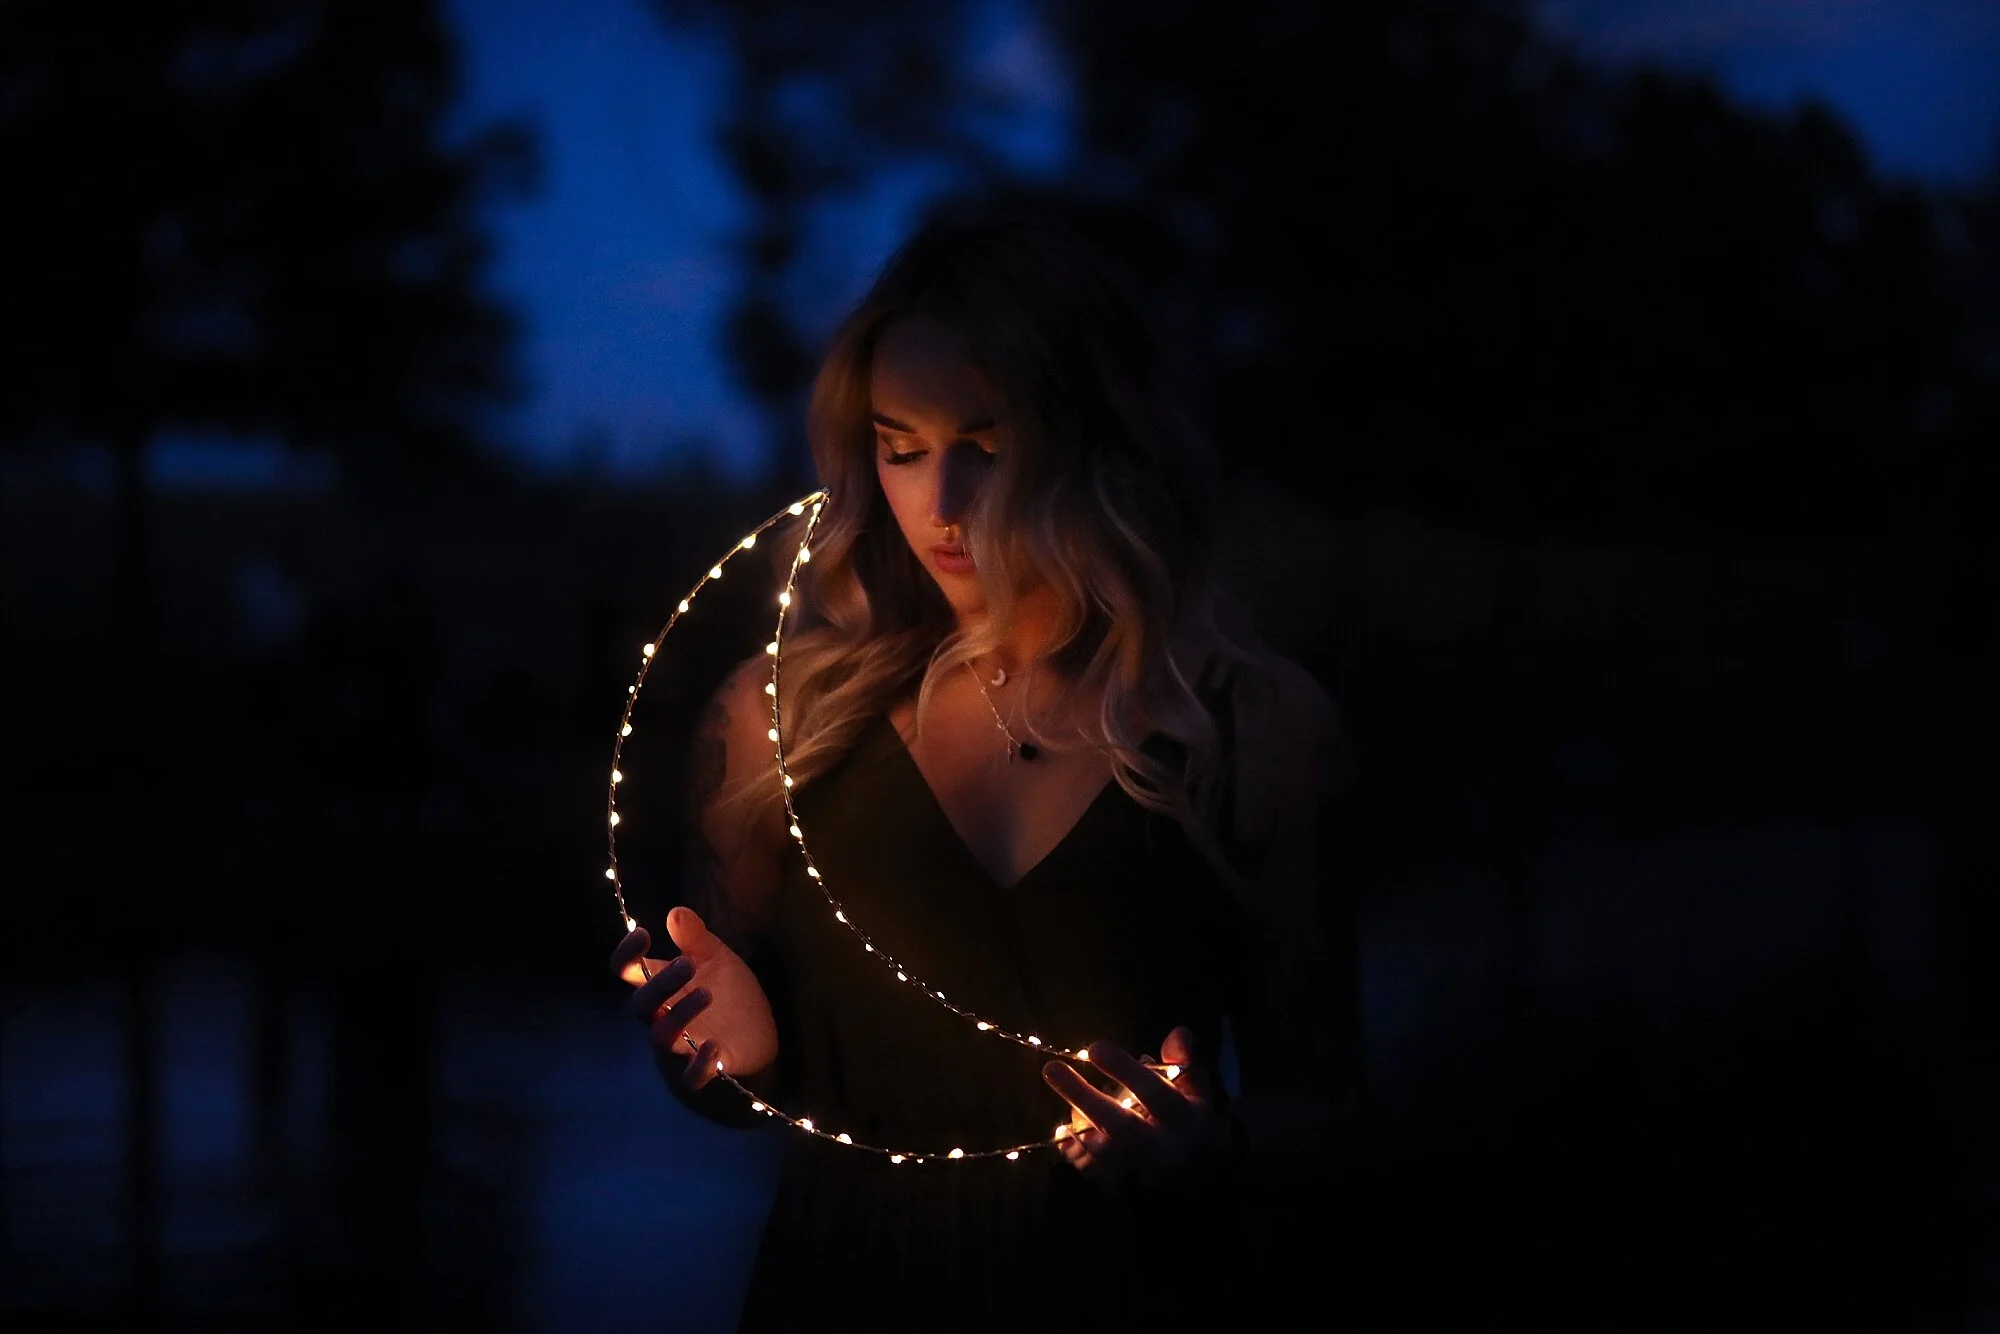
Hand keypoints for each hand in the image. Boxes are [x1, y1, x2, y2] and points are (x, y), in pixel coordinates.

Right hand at [611, 906, 777, 1092]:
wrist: (761, 1033)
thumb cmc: (729, 993)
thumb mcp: (716, 959)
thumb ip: (695, 938)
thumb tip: (676, 912)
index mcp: (663, 988)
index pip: (628, 973)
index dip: (627, 955)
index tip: (641, 932)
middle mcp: (663, 1017)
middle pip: (642, 1006)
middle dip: (659, 984)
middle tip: (686, 963)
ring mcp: (680, 1047)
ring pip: (661, 1037)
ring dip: (679, 1015)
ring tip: (707, 993)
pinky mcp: (703, 1071)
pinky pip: (690, 1077)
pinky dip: (698, 1063)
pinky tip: (713, 1045)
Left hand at [1042, 1025, 1241, 1190]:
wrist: (1199, 1176)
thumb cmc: (1191, 1121)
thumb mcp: (1197, 1090)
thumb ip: (1184, 1061)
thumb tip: (1178, 1032)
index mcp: (1184, 1119)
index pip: (1155, 1093)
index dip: (1125, 1070)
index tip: (1095, 1047)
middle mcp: (1162, 1148)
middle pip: (1119, 1125)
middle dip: (1083, 1097)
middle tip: (1051, 1069)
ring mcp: (1140, 1170)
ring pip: (1102, 1151)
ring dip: (1077, 1123)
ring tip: (1060, 1094)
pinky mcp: (1124, 1185)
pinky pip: (1092, 1171)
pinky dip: (1073, 1150)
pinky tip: (1063, 1131)